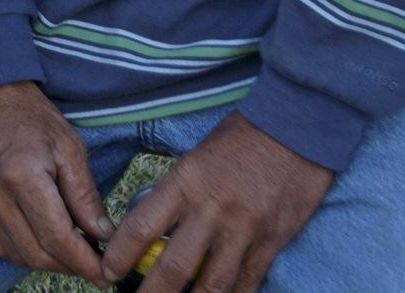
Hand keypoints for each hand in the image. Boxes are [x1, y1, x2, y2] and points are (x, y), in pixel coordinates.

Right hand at [0, 81, 112, 281]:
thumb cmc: (31, 115)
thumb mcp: (69, 147)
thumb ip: (85, 195)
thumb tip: (103, 235)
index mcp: (23, 176)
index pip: (57, 238)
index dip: (85, 263)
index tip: (106, 274)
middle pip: (36, 254)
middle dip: (70, 267)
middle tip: (94, 266)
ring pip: (16, 254)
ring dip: (47, 262)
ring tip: (71, 254)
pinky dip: (23, 252)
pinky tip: (42, 244)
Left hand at [101, 111, 333, 292]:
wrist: (296, 128)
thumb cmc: (240, 138)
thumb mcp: (196, 156)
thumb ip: (176, 192)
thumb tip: (154, 226)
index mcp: (185, 182)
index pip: (141, 227)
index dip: (120, 256)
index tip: (108, 271)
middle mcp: (211, 210)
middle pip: (173, 268)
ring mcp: (244, 229)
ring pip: (212, 285)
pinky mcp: (272, 241)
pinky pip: (248, 282)